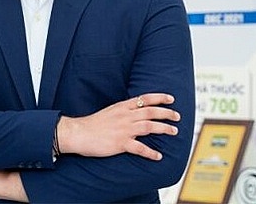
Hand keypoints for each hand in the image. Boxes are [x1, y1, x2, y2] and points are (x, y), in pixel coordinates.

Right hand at [58, 93, 179, 159]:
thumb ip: (123, 111)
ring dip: (164, 128)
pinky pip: (140, 148)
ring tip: (174, 131)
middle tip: (177, 116)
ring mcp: (124, 129)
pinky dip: (151, 153)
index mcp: (122, 107)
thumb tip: (134, 112)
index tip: (171, 98)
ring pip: (149, 126)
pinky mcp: (121, 143)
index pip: (144, 99)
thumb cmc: (92, 124)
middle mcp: (125, 116)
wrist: (78, 133)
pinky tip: (158, 156)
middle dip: (166, 113)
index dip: (159, 98)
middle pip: (151, 112)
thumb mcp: (109, 112)